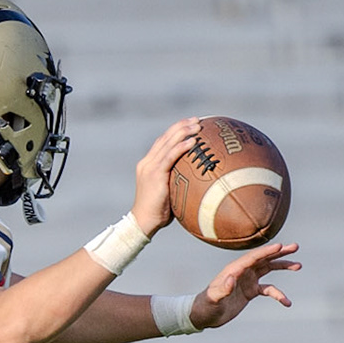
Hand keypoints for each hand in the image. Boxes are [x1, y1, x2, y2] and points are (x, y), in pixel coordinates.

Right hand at [131, 117, 201, 236]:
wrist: (143, 222)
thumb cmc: (159, 212)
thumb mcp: (169, 192)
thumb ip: (178, 182)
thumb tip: (200, 181)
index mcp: (148, 164)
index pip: (162, 142)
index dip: (176, 131)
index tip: (191, 124)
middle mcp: (147, 162)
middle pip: (165, 138)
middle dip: (182, 126)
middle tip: (198, 120)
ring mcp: (149, 167)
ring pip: (167, 143)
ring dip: (183, 132)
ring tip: (198, 126)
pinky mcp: (154, 175)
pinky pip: (170, 156)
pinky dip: (181, 147)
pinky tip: (193, 141)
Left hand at [190, 241, 300, 328]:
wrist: (203, 315)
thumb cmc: (205, 306)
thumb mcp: (213, 299)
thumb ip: (221, 289)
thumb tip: (231, 278)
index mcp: (234, 269)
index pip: (253, 257)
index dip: (266, 251)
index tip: (280, 246)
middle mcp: (242, 272)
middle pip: (264, 258)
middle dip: (279, 252)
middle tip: (295, 247)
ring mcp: (247, 280)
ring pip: (269, 269)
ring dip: (283, 266)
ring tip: (298, 265)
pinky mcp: (250, 291)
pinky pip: (268, 289)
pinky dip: (278, 294)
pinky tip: (287, 302)